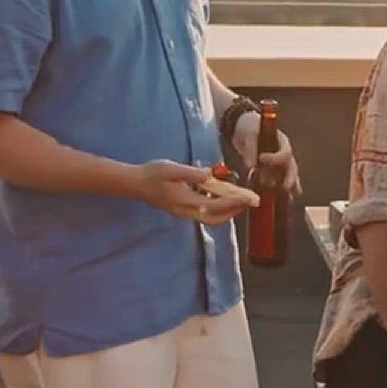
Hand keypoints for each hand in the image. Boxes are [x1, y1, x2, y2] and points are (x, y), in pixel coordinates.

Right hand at [128, 159, 251, 224]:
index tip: (250, 197)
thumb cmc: (152, 174)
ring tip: (241, 199)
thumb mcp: (171, 169)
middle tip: (250, 201)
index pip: (216, 205)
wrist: (136, 184)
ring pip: (212, 218)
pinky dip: (218, 207)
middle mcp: (187, 211)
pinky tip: (221, 194)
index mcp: (186, 201)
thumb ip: (191, 173)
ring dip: (228, 210)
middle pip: (217, 218)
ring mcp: (185, 213)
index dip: (235, 202)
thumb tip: (209, 174)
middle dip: (235, 211)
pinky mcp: (183, 210)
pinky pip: (205, 213)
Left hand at [230, 112, 302, 197]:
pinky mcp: (275, 171)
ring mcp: (281, 163)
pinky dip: (283, 191)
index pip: (284, 153)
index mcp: (282, 142)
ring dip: (288, 187)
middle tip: (283, 188)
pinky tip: (285, 201)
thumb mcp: (249, 134)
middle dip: (289, 179)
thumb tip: (250, 166)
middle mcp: (285, 154)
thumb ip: (250, 149)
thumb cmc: (250, 127)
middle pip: (292, 168)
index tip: (262, 160)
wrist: (245, 129)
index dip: (275, 158)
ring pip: (290, 177)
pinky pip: (282, 182)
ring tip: (287, 197)